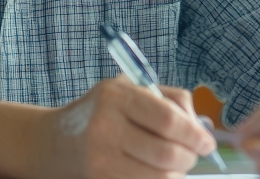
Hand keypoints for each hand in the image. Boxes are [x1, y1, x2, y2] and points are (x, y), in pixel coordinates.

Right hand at [28, 76, 217, 178]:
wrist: (53, 141)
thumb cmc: (103, 111)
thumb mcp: (130, 89)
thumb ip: (169, 100)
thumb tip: (200, 127)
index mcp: (116, 95)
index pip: (168, 119)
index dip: (195, 134)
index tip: (207, 142)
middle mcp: (105, 126)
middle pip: (166, 152)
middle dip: (189, 157)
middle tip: (194, 154)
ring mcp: (100, 158)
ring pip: (158, 176)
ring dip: (177, 174)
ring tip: (176, 164)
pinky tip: (158, 173)